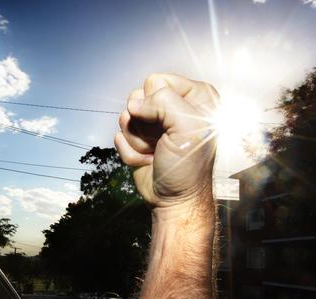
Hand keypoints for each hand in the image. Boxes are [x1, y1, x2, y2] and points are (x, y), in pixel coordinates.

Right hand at [114, 73, 218, 208]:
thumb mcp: (188, 127)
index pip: (157, 81)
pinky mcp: (138, 137)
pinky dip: (130, 151)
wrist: (174, 200)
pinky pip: (119, 134)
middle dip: (145, 123)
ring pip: (126, 115)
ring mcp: (154, 121)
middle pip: (137, 97)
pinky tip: (147, 160)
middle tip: (163, 141)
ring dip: (138, 139)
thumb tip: (134, 105)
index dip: (157, 103)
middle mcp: (174, 105)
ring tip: (156, 151)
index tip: (173, 126)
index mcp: (195, 96)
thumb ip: (163, 102)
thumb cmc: (188, 167)